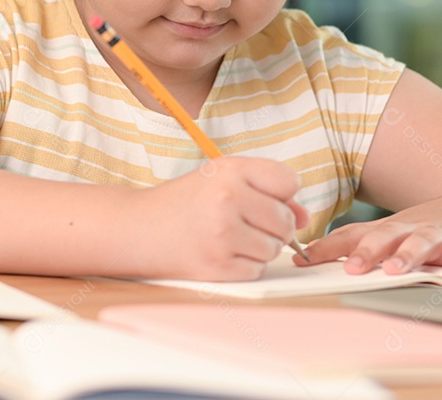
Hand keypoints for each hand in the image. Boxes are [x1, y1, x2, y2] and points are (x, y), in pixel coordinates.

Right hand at [134, 156, 307, 281]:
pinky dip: (246, 266)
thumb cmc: (186, 201)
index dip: (281, 192)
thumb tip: (304, 218)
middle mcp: (228, 199)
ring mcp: (222, 235)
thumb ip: (268, 190)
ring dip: (261, 247)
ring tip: (231, 237)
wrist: (137, 229)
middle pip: (286, 221)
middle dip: (273, 225)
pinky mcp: (217, 266)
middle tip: (244, 221)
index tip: (262, 196)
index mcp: (231, 171)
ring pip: (275, 248)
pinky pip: (257, 269)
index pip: (289, 181)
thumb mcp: (223, 179)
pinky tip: (223, 253)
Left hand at [295, 196, 441, 279]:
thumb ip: (353, 245)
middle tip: (352, 268)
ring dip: (408, 255)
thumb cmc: (429, 226)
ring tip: (395, 269)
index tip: (303, 260)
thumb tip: (305, 257)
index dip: (329, 248)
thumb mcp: (391, 232)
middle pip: (387, 236)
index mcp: (390, 229)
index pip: (354, 236)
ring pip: (423, 242)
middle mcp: (412, 228)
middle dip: (368, 252)